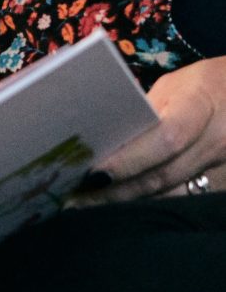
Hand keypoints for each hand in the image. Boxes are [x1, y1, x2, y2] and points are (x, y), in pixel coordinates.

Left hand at [75, 54, 225, 203]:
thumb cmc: (206, 84)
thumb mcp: (175, 86)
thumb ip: (146, 112)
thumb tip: (104, 138)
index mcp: (201, 107)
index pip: (166, 139)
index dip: (130, 160)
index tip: (94, 173)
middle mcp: (218, 142)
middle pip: (166, 175)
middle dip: (120, 190)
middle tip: (78, 199)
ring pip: (175, 195)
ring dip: (133, 203)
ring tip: (93, 207)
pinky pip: (187, 199)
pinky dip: (155, 204)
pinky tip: (127, 207)